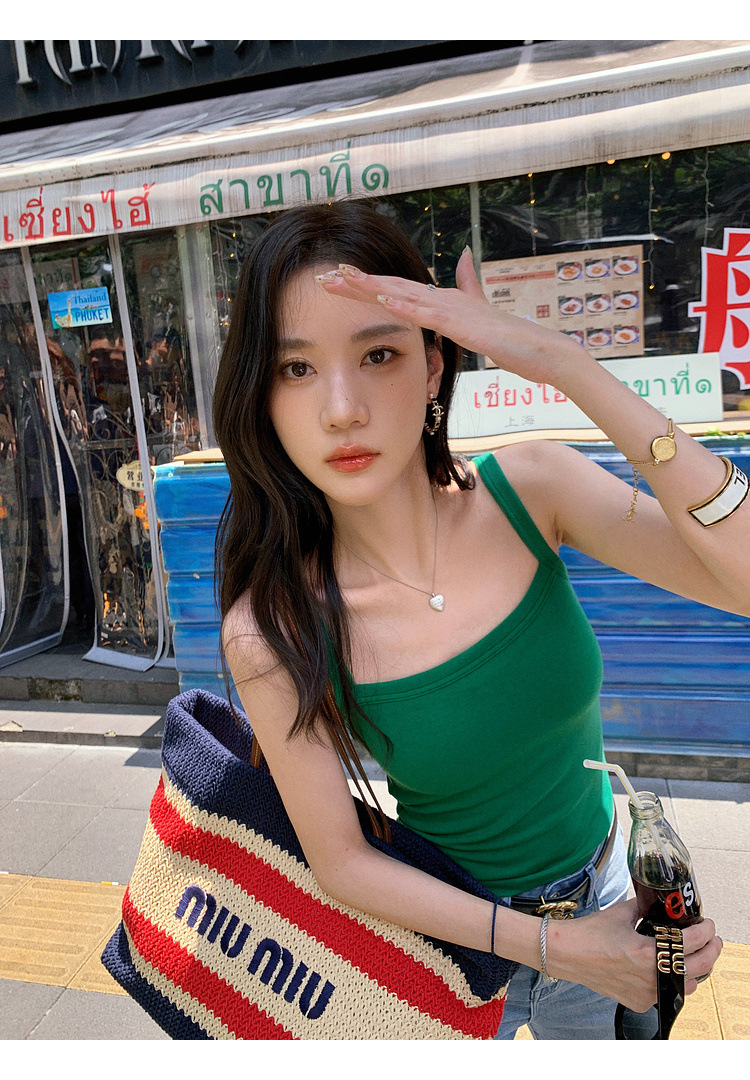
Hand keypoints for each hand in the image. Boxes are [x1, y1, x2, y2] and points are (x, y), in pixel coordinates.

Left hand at [316, 251, 584, 385]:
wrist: (544, 352)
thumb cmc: (514, 339)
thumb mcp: (484, 311)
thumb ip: (472, 283)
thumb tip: (467, 254)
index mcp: (444, 301)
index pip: (397, 291)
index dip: (367, 286)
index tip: (338, 282)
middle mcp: (445, 299)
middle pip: (393, 287)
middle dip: (358, 284)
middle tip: (324, 278)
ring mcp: (455, 309)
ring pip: (405, 294)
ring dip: (373, 287)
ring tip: (342, 280)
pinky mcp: (465, 324)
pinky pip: (430, 313)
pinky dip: (405, 303)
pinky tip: (385, 297)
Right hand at [546, 899, 721, 1011]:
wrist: (566, 954)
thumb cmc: (590, 933)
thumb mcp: (622, 912)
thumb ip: (646, 908)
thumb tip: (661, 902)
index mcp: (646, 952)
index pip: (690, 942)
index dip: (705, 932)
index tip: (708, 924)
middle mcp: (649, 977)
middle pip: (698, 968)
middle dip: (711, 952)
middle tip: (712, 940)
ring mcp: (645, 993)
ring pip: (686, 985)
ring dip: (694, 969)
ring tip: (691, 954)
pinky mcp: (639, 1002)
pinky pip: (666, 993)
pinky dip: (671, 980)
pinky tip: (667, 967)